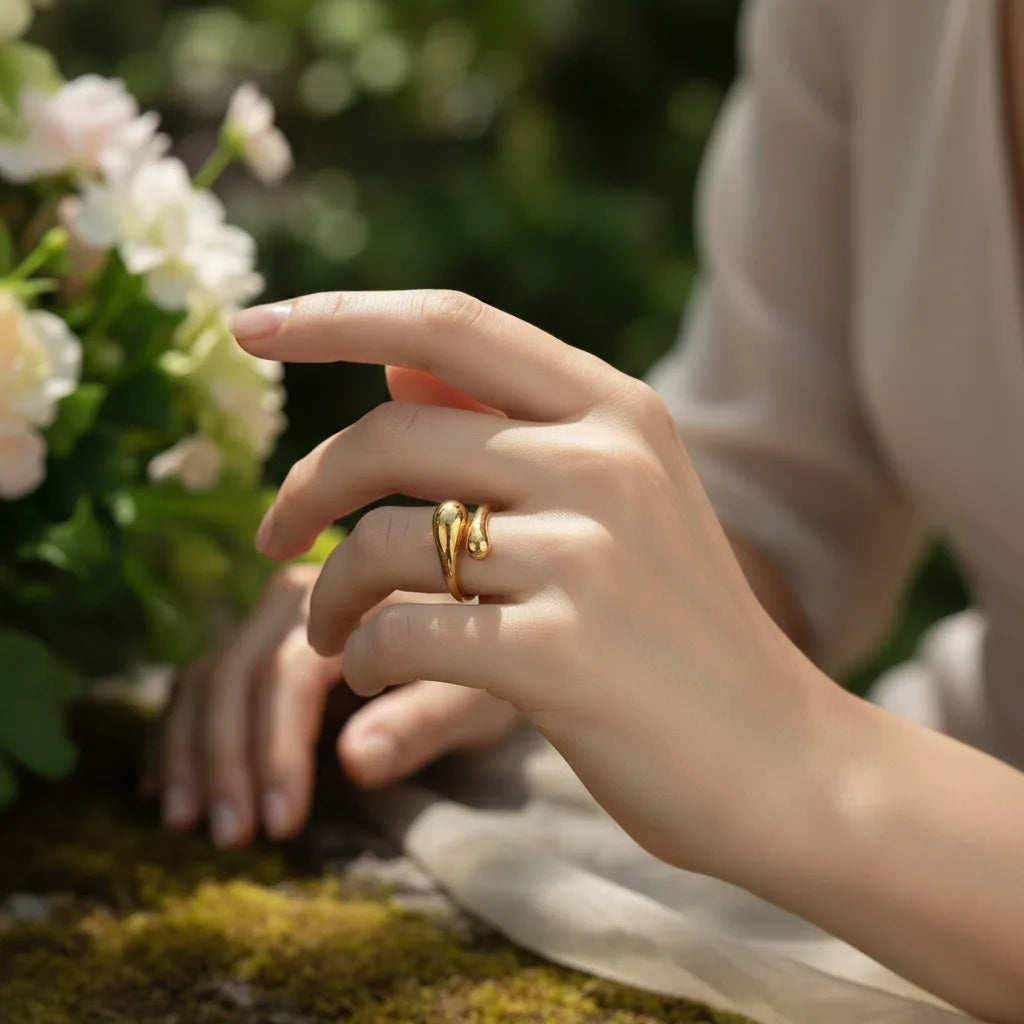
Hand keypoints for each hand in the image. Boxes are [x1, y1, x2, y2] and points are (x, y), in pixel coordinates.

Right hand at [144, 564, 520, 847]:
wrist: (492, 644)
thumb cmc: (491, 672)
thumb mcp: (478, 701)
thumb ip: (423, 724)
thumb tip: (355, 763)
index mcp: (357, 596)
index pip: (291, 670)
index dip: (277, 747)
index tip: (282, 822)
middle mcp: (301, 595)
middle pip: (237, 670)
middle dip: (228, 757)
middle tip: (231, 836)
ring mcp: (271, 618)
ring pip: (208, 676)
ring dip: (193, 752)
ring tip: (187, 824)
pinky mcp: (256, 644)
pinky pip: (200, 682)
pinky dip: (180, 735)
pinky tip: (165, 792)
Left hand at [230, 290, 831, 874]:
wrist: (783, 762)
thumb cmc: (680, 634)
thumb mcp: (614, 506)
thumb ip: (506, 427)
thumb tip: (390, 367)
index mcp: (617, 412)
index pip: (450, 325)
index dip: (338, 316)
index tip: (249, 326)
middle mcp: (604, 462)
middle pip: (390, 436)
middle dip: (303, 490)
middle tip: (271, 545)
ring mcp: (586, 555)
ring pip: (382, 542)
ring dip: (327, 596)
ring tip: (335, 636)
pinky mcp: (560, 654)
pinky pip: (401, 632)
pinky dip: (366, 657)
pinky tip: (379, 678)